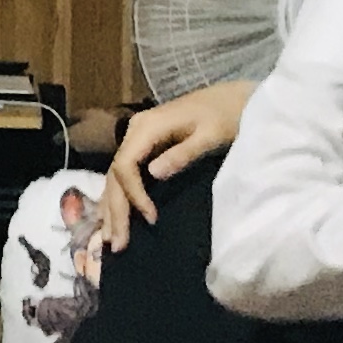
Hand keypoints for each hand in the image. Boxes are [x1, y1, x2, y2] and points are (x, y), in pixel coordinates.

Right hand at [97, 80, 251, 247]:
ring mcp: (137, 140)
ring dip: (112, 209)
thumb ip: (182, 154)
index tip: (151, 218)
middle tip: (116, 244)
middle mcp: (134, 133)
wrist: (233, 98)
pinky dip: (119, 198)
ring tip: (109, 239)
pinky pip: (124, 176)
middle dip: (116, 211)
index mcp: (146, 128)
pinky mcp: (144, 147)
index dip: (134, 195)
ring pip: (115, 178)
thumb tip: (153, 174)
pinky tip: (113, 217)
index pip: (125, 166)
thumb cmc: (227, 115)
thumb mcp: (210, 134)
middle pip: (115, 175)